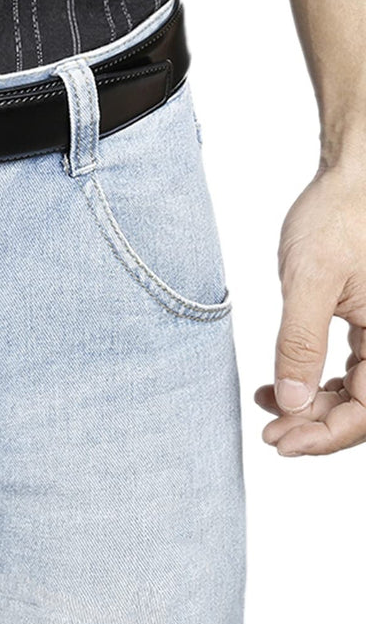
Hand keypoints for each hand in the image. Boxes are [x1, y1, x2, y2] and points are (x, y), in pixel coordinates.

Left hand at [256, 163, 365, 455]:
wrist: (352, 180)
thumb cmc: (339, 218)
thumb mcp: (311, 281)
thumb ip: (301, 343)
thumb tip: (290, 402)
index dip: (325, 436)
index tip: (279, 442)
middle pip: (363, 408)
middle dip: (314, 424)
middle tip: (268, 431)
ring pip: (355, 393)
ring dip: (311, 407)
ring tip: (266, 406)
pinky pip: (349, 371)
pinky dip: (313, 383)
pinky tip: (278, 387)